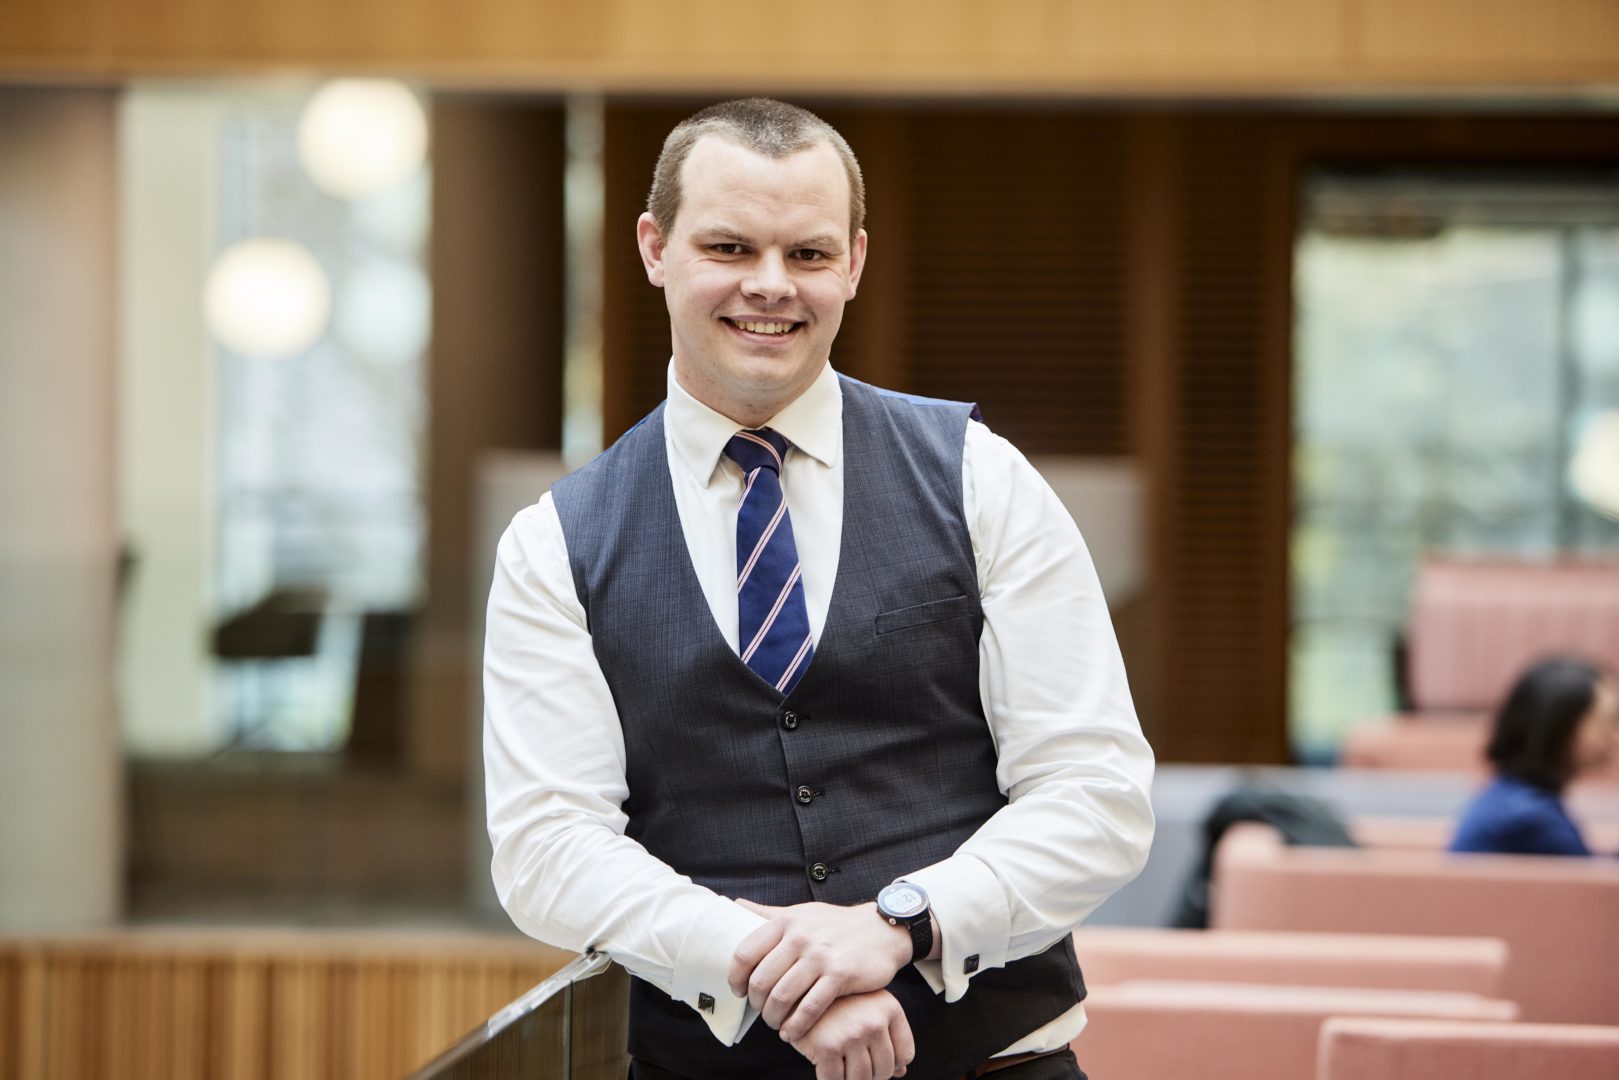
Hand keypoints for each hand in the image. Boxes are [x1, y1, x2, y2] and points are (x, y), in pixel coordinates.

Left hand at [728, 899, 912, 1040]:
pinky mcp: (840, 975)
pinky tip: (792, 1032)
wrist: (882, 929)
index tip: (739, 991)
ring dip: (773, 1018)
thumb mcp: (801, 912)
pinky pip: (810, 1007)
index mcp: (786, 922)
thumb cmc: (836, 924)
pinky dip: (796, 1025)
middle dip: (756, 1003)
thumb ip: (768, 913)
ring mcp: (820, 957)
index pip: (745, 953)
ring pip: (782, 997)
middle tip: (761, 1011)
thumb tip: (735, 905)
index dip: (736, 978)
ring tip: (776, 1024)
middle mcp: (800, 937)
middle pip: (761, 980)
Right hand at [789, 989, 914, 1079]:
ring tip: (839, 1068)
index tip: (872, 1061)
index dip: (890, 1065)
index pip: (905, 1055)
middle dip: (870, 1076)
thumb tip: (901, 1073)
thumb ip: (886, 1038)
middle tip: (851, 1067)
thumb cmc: (835, 1003)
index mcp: (889, 1008)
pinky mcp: (827, 1047)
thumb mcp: (866, 1010)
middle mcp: (874, 1021)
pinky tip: (824, 1069)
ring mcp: (851, 1034)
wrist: (795, 989)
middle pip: (885, 1070)